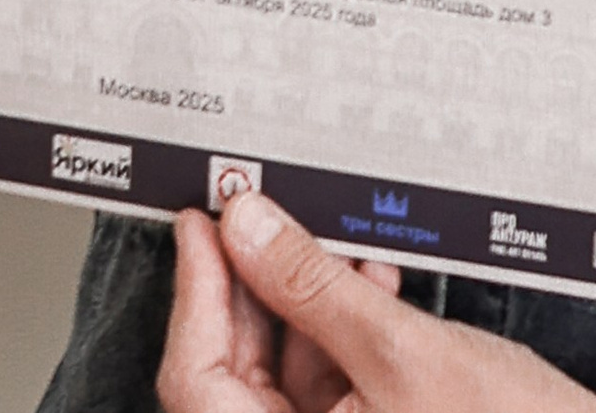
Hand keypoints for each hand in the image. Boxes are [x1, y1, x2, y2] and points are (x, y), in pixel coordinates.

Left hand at [160, 199, 595, 410]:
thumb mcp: (400, 350)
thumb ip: (311, 286)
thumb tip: (244, 226)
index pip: (199, 383)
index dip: (196, 294)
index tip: (199, 225)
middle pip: (238, 373)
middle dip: (254, 287)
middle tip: (253, 213)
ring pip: (287, 372)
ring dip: (304, 300)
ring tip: (326, 238)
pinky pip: (332, 383)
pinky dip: (342, 328)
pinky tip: (367, 280)